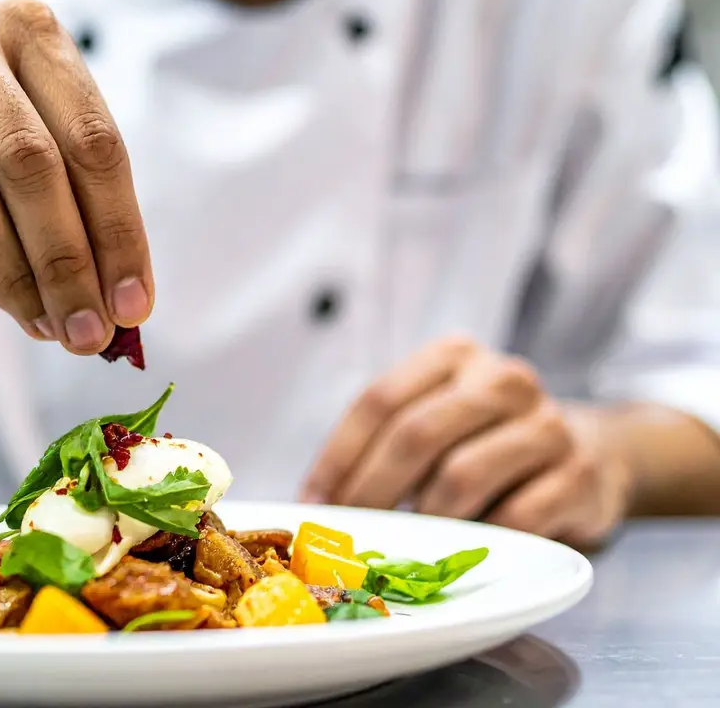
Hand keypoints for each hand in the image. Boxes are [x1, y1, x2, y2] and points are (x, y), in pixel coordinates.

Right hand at [0, 0, 151, 353]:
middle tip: (90, 333)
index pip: (91, 136)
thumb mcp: (22, 130)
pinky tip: (8, 305)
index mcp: (28, 26)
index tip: (133, 303)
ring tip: (49, 327)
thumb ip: (73, 194)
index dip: (118, 228)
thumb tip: (120, 299)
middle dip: (69, 261)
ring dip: (19, 275)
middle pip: (32, 162)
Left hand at [300, 337, 632, 546]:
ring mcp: (546, 424)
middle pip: (416, 434)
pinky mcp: (579, 475)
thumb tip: (316, 501)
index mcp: (454, 356)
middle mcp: (503, 379)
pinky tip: (463, 551)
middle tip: (349, 533)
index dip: (338, 457)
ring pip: (460, 476)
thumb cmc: (487, 443)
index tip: (314, 502)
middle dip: (370, 491)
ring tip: (404, 544)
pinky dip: (478, 541)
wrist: (592, 455)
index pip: (379, 401)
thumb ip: (384, 444)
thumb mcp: (436, 424)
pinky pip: (514, 517)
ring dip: (422, 520)